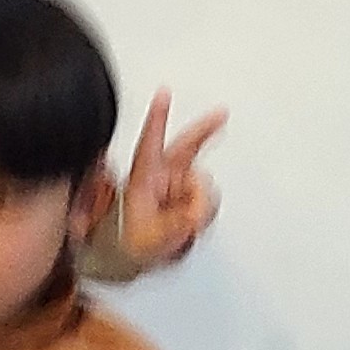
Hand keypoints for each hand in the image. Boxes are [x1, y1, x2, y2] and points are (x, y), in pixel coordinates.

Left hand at [104, 90, 225, 268]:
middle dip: (204, 129)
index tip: (163, 93)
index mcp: (143, 178)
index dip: (157, 117)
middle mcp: (161, 177)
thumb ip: (173, 228)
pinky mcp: (187, 198)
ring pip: (204, 185)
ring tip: (182, 225)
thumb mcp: (147, 239)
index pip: (150, 143)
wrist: (127, 256)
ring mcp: (175, 186)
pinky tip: (188, 224)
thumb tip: (194, 218)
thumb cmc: (128, 242)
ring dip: (200, 206)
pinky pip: (208, 201)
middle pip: (186, 145)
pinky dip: (203, 213)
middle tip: (221, 114)